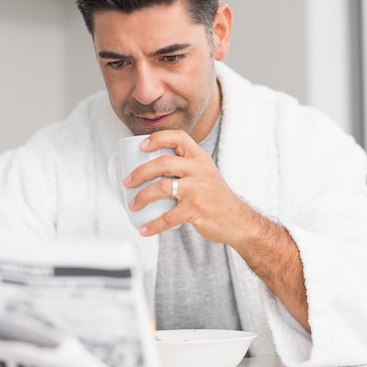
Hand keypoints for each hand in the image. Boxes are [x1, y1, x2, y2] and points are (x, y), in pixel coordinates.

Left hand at [123, 129, 253, 244]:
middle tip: (128, 181)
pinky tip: (144, 229)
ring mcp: (198, 189)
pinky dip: (153, 224)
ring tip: (133, 204)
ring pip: (162, 187)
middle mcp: (200, 170)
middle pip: (163, 162)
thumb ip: (186, 169)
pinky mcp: (196, 210)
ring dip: (142, 197)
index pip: (179, 138)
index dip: (158, 138)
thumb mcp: (206, 175)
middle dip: (140, 172)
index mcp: (201, 159)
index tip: (142, 145)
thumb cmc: (217, 199)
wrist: (238, 221)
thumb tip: (152, 172)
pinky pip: (168, 217)